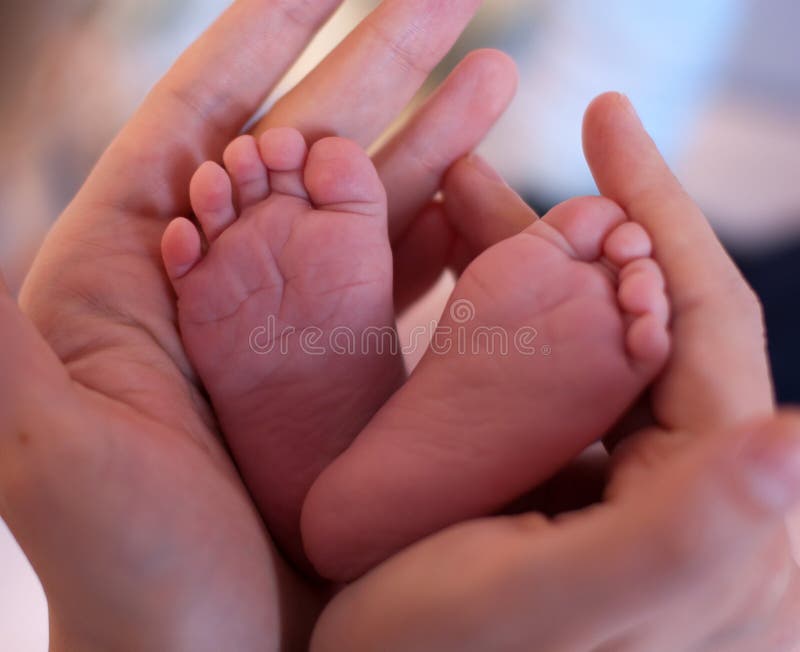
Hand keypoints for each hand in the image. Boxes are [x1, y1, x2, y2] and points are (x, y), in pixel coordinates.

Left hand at [0, 1, 516, 648]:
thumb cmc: (130, 578)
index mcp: (132, 281)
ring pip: (364, 208)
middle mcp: (215, 291)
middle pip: (302, 147)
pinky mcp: (347, 377)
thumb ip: (10, 335)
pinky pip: (399, 286)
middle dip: (377, 65)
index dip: (266, 38)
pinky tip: (491, 193)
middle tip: (453, 3)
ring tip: (500, 79)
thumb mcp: (46, 445)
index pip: (202, 122)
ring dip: (431, 138)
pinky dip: (446, 235)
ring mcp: (290, 332)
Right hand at [310, 94, 798, 650]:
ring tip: (457, 209)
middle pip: (641, 326)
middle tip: (479, 172)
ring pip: (593, 352)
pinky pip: (557, 394)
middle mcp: (697, 503)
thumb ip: (685, 541)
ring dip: (528, 277)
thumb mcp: (544, 611)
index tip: (604, 118)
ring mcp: (633, 497)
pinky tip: (458, 297)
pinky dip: (509, 337)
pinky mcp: (579, 500)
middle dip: (564, 237)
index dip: (656, 214)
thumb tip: (799, 437)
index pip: (705, 328)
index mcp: (717, 521)